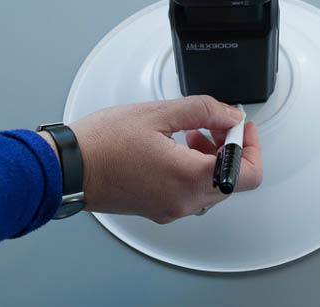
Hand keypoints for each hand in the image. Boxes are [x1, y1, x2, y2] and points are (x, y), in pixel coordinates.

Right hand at [53, 95, 262, 223]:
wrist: (67, 168)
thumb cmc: (102, 143)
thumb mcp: (159, 113)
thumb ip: (204, 111)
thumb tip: (230, 114)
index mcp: (188, 178)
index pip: (248, 173)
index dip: (251, 145)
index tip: (239, 125)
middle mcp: (184, 201)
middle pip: (233, 180)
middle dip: (229, 147)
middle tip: (214, 123)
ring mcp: (171, 209)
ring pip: (212, 186)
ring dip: (212, 157)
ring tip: (191, 132)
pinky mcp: (159, 209)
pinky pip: (191, 192)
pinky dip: (194, 169)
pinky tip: (176, 147)